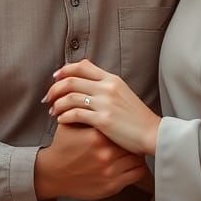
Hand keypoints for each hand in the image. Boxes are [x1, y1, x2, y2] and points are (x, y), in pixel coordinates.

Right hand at [34, 121, 148, 200]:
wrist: (52, 174)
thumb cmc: (62, 148)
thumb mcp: (68, 125)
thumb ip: (84, 112)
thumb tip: (97, 96)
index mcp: (96, 136)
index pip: (121, 127)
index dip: (125, 127)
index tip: (126, 128)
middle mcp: (105, 153)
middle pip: (131, 142)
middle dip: (130, 141)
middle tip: (131, 139)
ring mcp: (110, 171)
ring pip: (137, 159)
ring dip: (136, 155)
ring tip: (132, 152)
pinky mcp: (112, 186)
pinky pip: (137, 174)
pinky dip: (138, 169)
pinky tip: (132, 165)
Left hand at [44, 59, 160, 155]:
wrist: (152, 133)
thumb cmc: (137, 118)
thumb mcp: (124, 94)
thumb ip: (106, 87)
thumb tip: (88, 81)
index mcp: (112, 79)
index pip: (82, 66)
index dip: (64, 70)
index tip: (55, 79)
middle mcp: (107, 88)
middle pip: (71, 80)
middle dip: (54, 89)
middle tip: (47, 99)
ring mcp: (105, 103)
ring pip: (70, 97)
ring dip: (57, 104)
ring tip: (52, 112)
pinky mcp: (103, 120)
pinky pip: (75, 114)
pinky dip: (64, 116)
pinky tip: (61, 121)